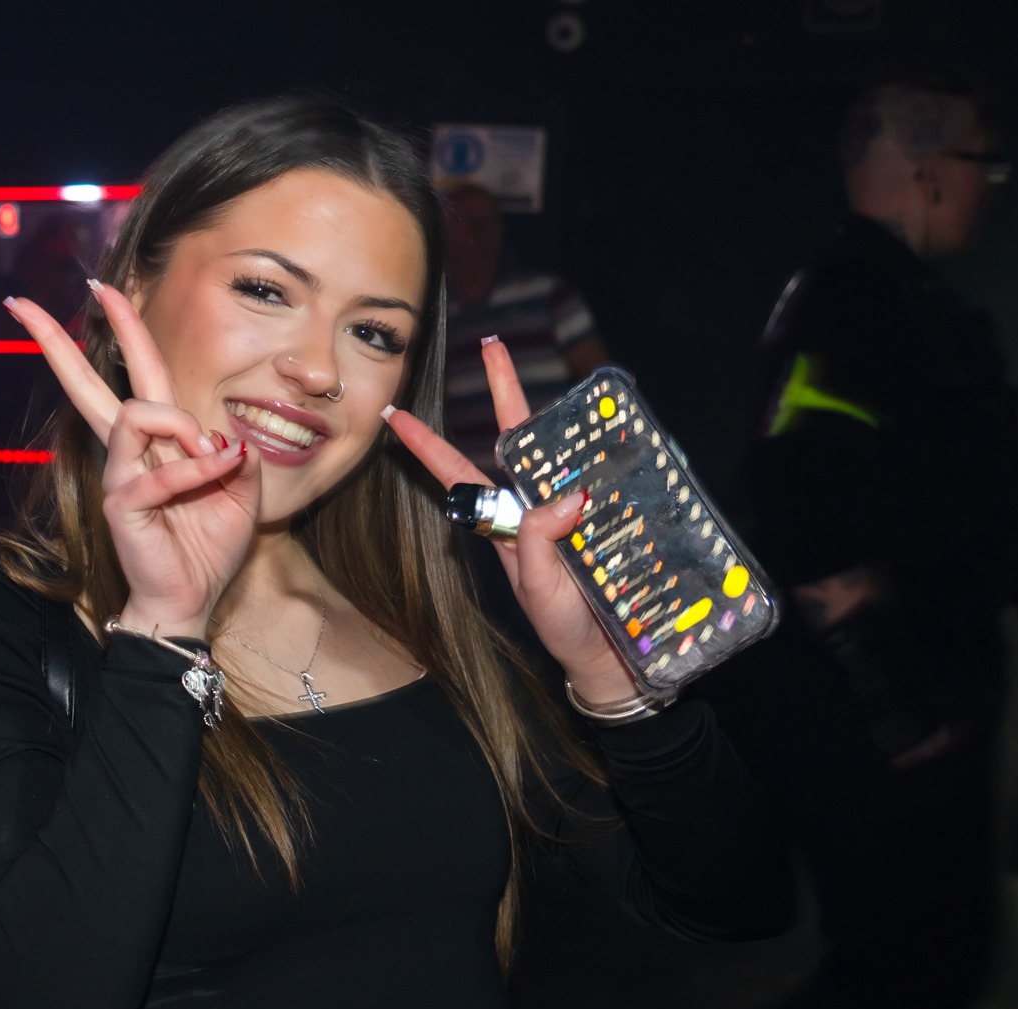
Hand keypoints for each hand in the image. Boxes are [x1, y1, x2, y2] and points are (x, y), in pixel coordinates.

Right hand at [5, 282, 258, 636]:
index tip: (103, 289)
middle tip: (20, 304)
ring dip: (184, 425)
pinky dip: (198, 468)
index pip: (137, 373)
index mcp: (158, 439)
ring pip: (136, 413)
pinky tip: (220, 472)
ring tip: (215, 455)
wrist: (192, 599)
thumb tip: (220, 432)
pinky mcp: (122, 502)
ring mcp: (120, 474)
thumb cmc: (210, 546)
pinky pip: (162, 470)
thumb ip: (236, 451)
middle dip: (56, 340)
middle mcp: (130, 450)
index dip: (123, 328)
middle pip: (88, 384)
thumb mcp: (242, 488)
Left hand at [382, 339, 638, 703]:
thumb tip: (563, 494)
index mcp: (504, 521)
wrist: (608, 655)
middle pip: (515, 440)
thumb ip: (538, 542)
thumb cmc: (563, 624)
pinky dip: (612, 456)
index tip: (394, 412)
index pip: (459, 472)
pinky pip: (606, 476)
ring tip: (577, 390)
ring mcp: (569, 508)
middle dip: (506, 391)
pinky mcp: (605, 515)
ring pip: (561, 449)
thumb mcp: (537, 588)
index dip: (427, 444)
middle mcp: (533, 507)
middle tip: (493, 344)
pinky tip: (622, 438)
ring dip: (567, 420)